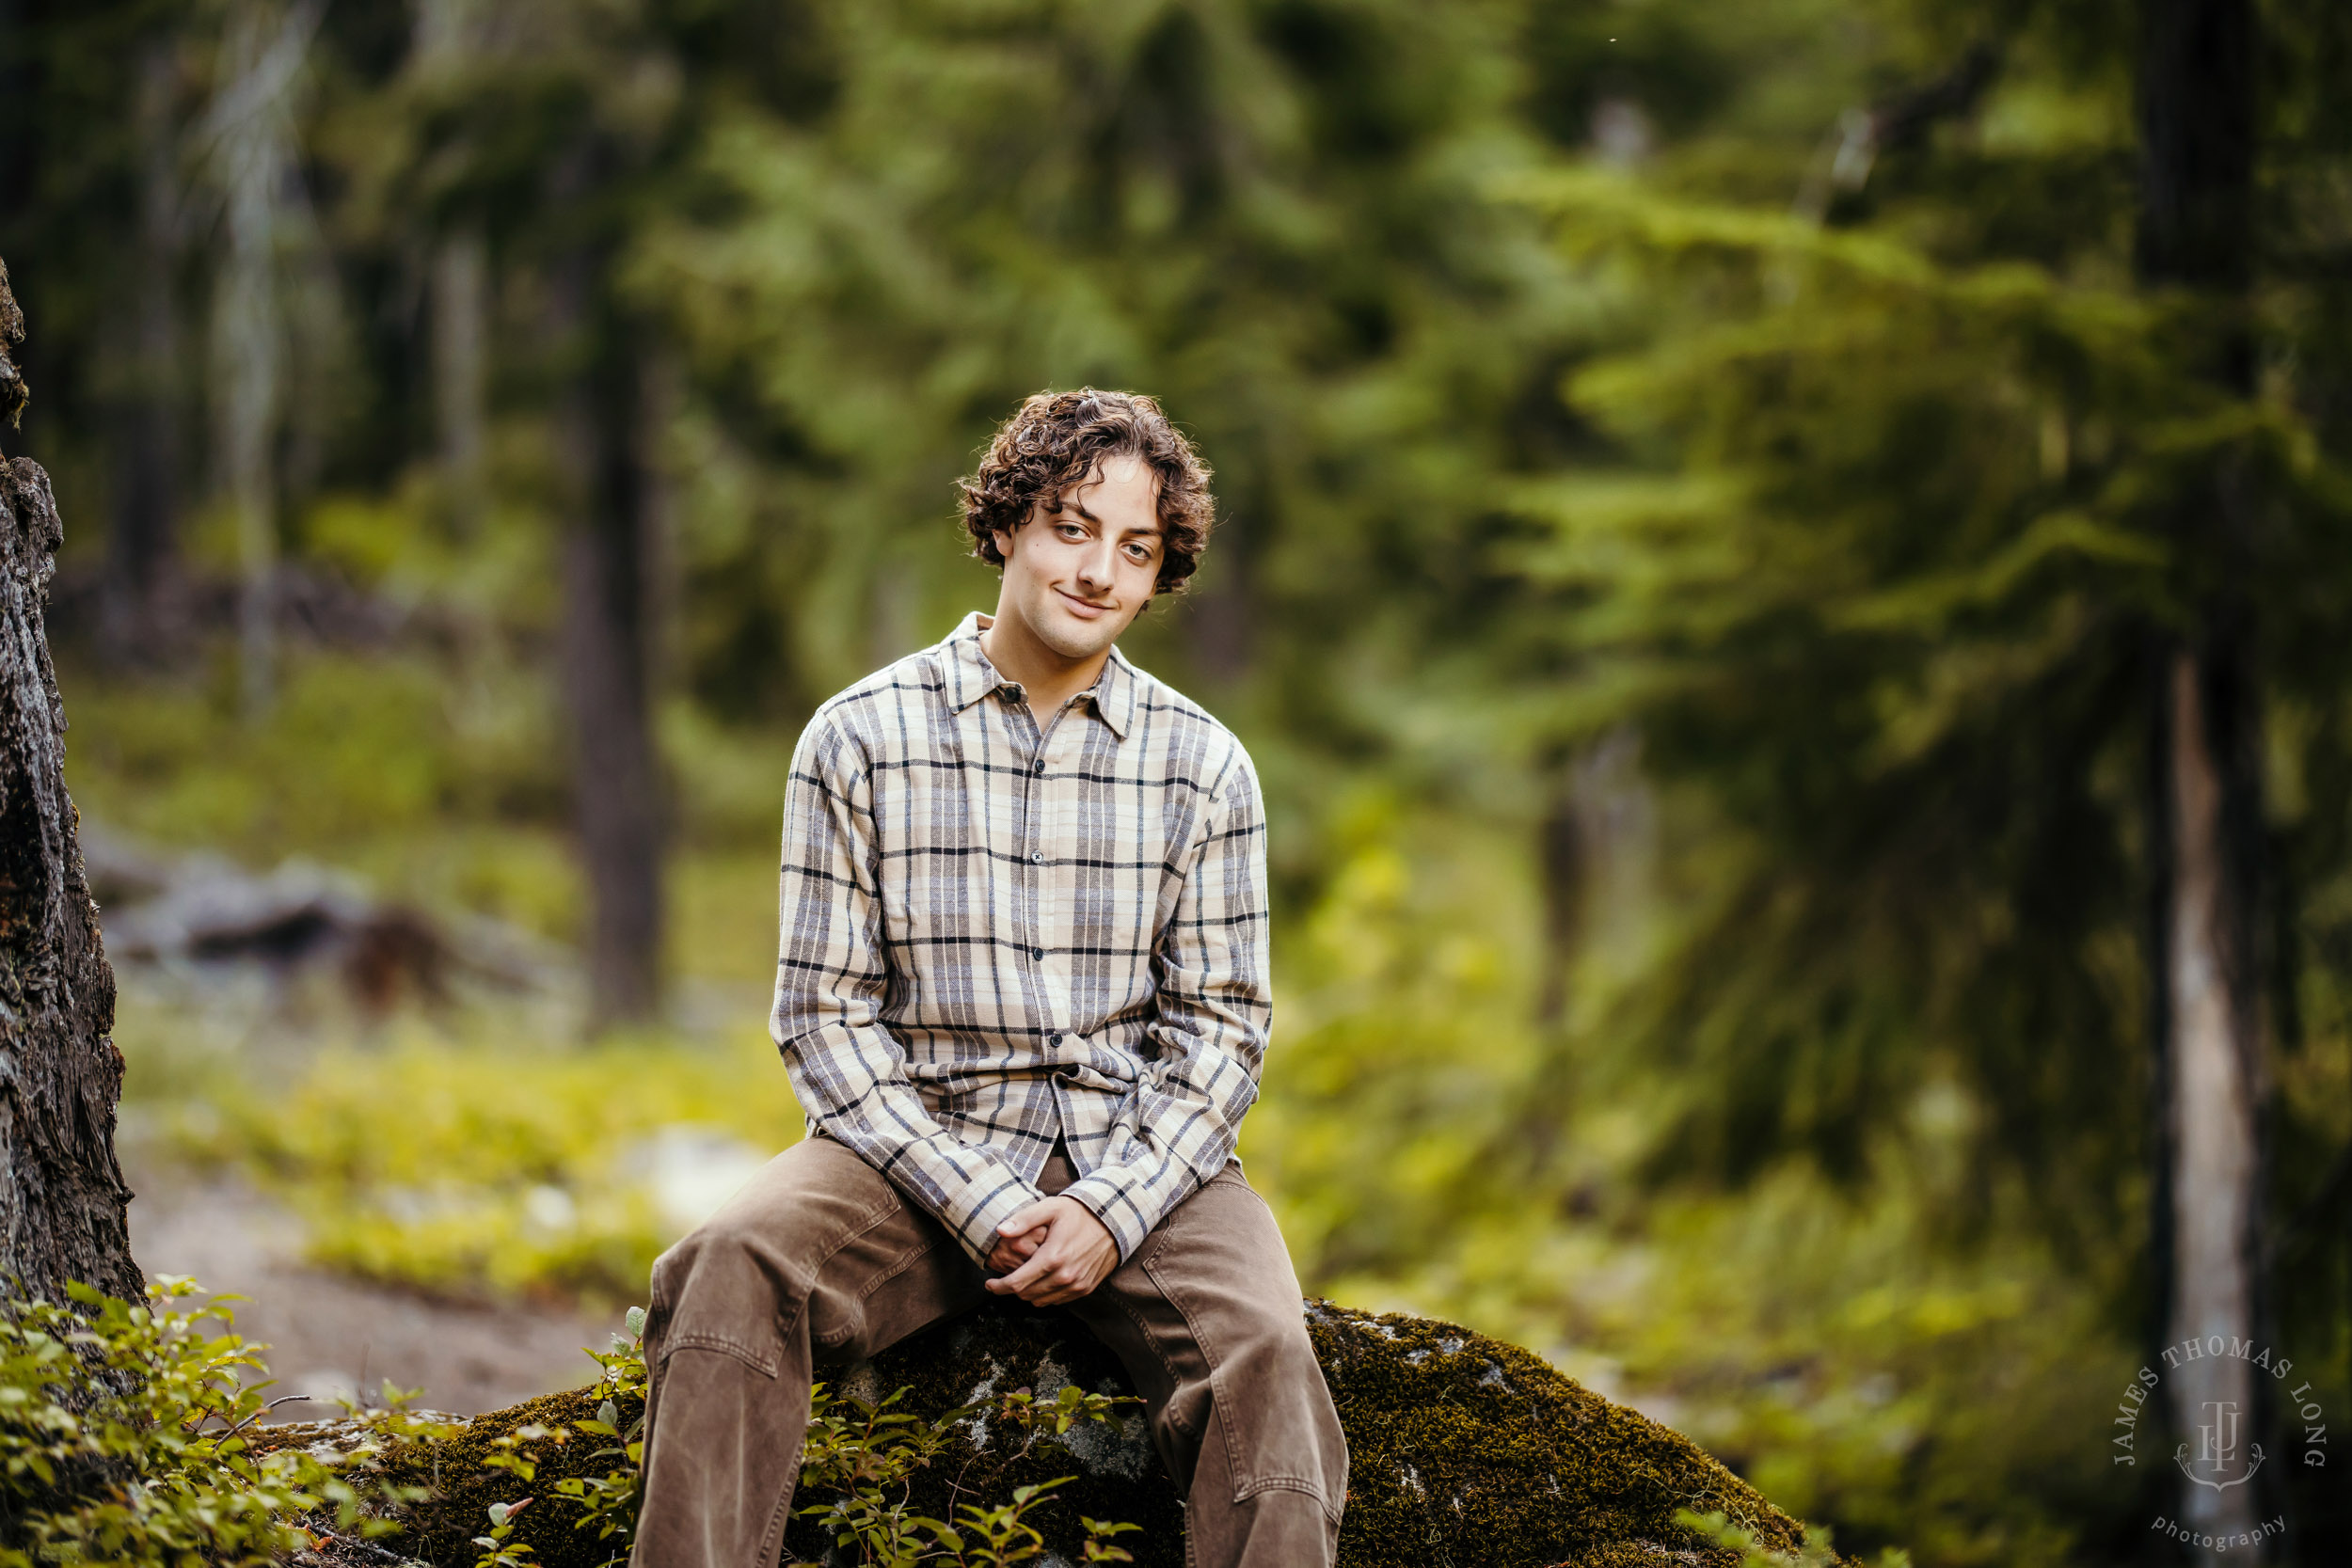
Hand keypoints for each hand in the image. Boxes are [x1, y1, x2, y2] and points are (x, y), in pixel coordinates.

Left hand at [983, 1196, 1119, 1305]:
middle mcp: (1064, 1277)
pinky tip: (1043, 1280)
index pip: (1016, 1283)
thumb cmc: (1079, 1212)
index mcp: (1052, 1258)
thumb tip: (1000, 1231)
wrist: (1114, 1221)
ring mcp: (1076, 1285)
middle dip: (1011, 1288)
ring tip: (1024, 1277)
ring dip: (1028, 1293)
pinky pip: (1057, 1301)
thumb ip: (1023, 1219)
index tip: (989, 1283)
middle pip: (1026, 1295)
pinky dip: (1045, 1295)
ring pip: (1040, 1301)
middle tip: (1006, 1277)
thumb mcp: (1050, 1208)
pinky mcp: (1085, 1289)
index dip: (998, 1287)